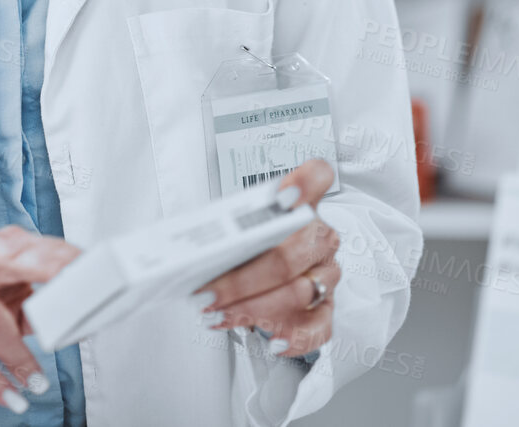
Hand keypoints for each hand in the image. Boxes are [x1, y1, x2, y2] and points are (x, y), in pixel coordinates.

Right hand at [0, 226, 78, 410]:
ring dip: (18, 357)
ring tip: (37, 384)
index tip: (91, 270)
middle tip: (79, 303)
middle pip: (16, 261)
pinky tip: (7, 395)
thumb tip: (76, 327)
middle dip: (51, 277)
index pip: (37, 247)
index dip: (64, 259)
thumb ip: (32, 305)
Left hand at [199, 159, 339, 357]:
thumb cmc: (249, 241)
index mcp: (302, 205)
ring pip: (299, 293)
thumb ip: (227, 225)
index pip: (317, 177)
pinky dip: (294, 337)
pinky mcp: (327, 307)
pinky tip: (270, 340)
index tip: (282, 195)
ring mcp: (327, 272)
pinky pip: (320, 326)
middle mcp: (320, 237)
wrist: (264, 267)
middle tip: (209, 292)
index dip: (304, 184)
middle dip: (243, 280)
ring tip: (219, 315)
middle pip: (289, 255)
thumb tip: (191, 246)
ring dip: (253, 309)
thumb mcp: (237, 224)